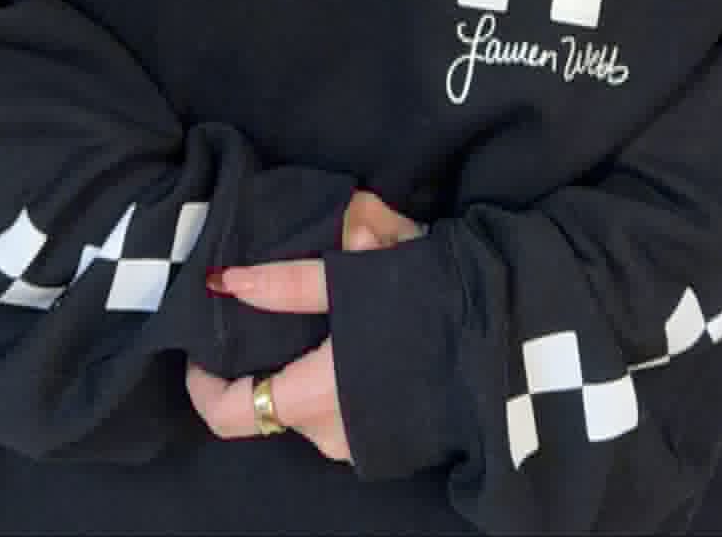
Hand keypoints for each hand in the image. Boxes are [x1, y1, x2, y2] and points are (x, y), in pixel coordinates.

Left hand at [188, 195, 422, 459]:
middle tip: (280, 300)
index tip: (202, 343)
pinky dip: (341, 376)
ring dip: (310, 363)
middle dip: (269, 356)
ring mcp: (369, 447)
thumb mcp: (355, 275)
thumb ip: (285, 282)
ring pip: (311, 404)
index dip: (203, 383)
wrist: (519, 338)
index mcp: (317, 399)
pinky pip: (346, 410)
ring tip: (336, 303)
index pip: (230, 415)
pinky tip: (368, 331)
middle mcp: (335, 437)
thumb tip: (225, 283)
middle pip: (273, 402)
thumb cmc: (432, 301)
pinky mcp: (398, 443)